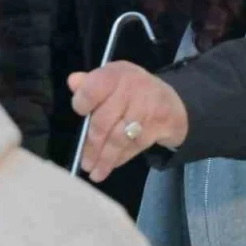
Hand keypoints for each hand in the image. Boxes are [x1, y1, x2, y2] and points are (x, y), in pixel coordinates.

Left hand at [68, 61, 188, 183]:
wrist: (173, 101)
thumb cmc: (132, 90)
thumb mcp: (112, 79)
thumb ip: (89, 83)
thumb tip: (73, 82)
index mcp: (116, 74)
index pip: (93, 88)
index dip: (83, 103)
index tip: (80, 113)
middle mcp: (132, 89)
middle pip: (104, 121)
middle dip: (92, 145)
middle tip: (84, 162)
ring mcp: (147, 108)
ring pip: (118, 139)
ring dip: (104, 158)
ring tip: (94, 172)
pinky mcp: (158, 126)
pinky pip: (134, 147)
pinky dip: (120, 159)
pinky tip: (110, 166)